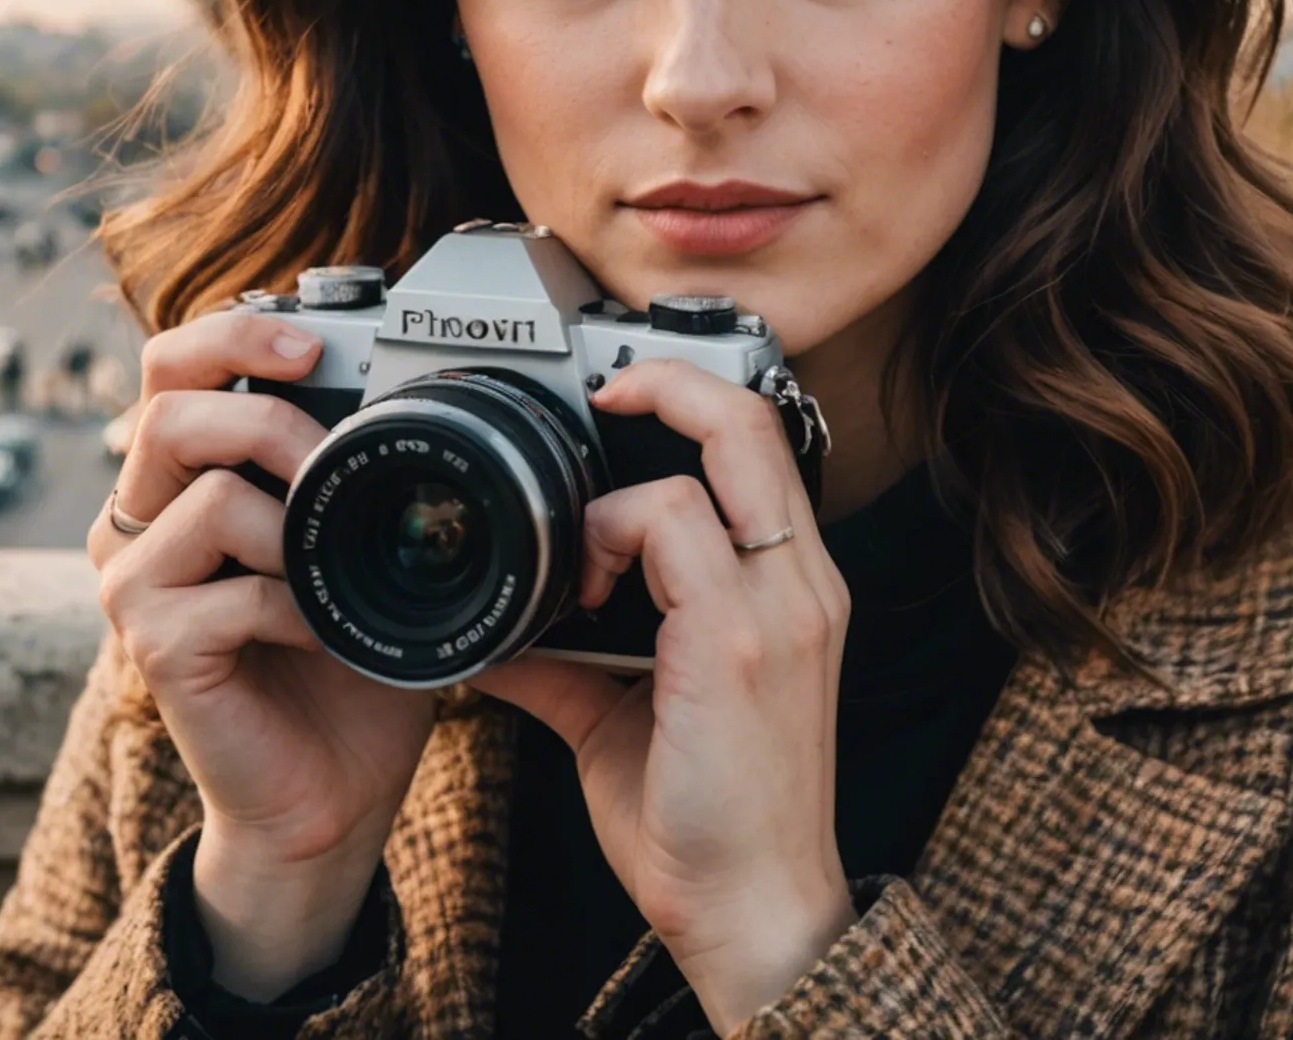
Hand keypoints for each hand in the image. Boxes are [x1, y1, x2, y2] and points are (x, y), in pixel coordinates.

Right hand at [88, 309, 438, 999]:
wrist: (330, 790)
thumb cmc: (347, 658)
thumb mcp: (360, 540)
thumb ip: (358, 464)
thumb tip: (422, 384)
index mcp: (178, 477)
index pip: (171, 364)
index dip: (234, 333)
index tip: (312, 344)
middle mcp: (137, 520)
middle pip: (165, 404)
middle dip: (270, 413)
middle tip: (333, 455)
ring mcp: (134, 583)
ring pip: (201, 488)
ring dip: (293, 514)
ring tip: (332, 563)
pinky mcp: (153, 646)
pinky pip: (231, 589)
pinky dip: (299, 604)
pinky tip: (325, 634)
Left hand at [472, 360, 856, 1031]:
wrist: (752, 912)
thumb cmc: (706, 822)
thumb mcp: (628, 714)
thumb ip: (567, 655)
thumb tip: (490, 631)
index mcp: (791, 589)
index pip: (762, 444)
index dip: (693, 400)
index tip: (621, 407)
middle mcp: (802, 583)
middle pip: (754, 418)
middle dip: (668, 381)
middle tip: (603, 396)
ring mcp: (780, 607)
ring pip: (715, 453)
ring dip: (621, 487)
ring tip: (581, 559)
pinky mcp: (739, 641)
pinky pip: (672, 526)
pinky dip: (610, 537)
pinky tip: (582, 592)